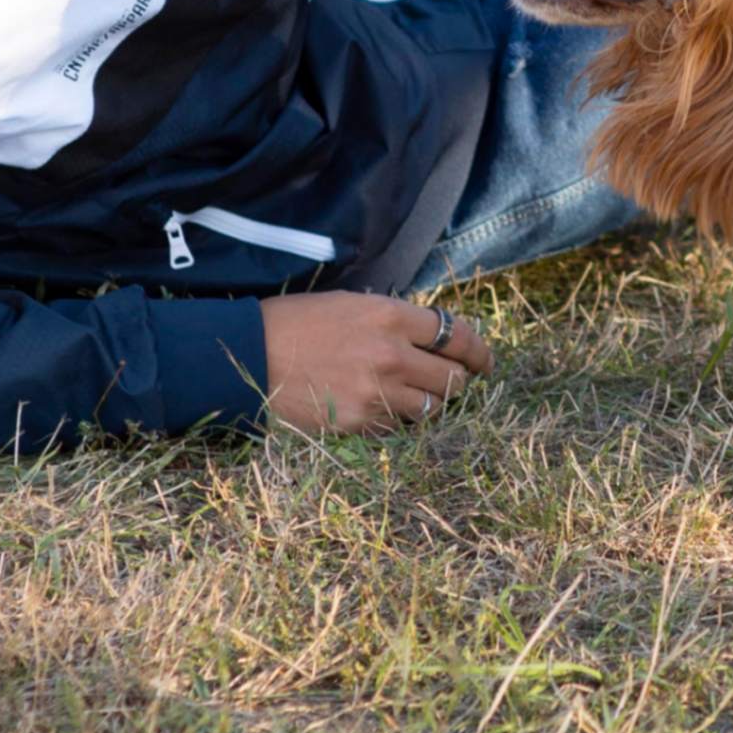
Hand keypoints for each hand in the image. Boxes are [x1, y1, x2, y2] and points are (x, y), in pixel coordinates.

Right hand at [258, 291, 490, 434]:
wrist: (248, 356)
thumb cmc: (297, 322)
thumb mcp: (351, 304)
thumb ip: (395, 320)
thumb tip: (433, 338)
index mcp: (391, 317)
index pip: (458, 336)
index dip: (479, 352)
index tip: (484, 362)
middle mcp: (392, 355)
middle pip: (453, 378)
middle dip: (457, 380)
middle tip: (451, 381)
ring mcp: (377, 393)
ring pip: (432, 408)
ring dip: (429, 403)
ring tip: (412, 396)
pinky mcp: (359, 423)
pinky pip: (397, 428)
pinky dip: (397, 421)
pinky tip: (379, 408)